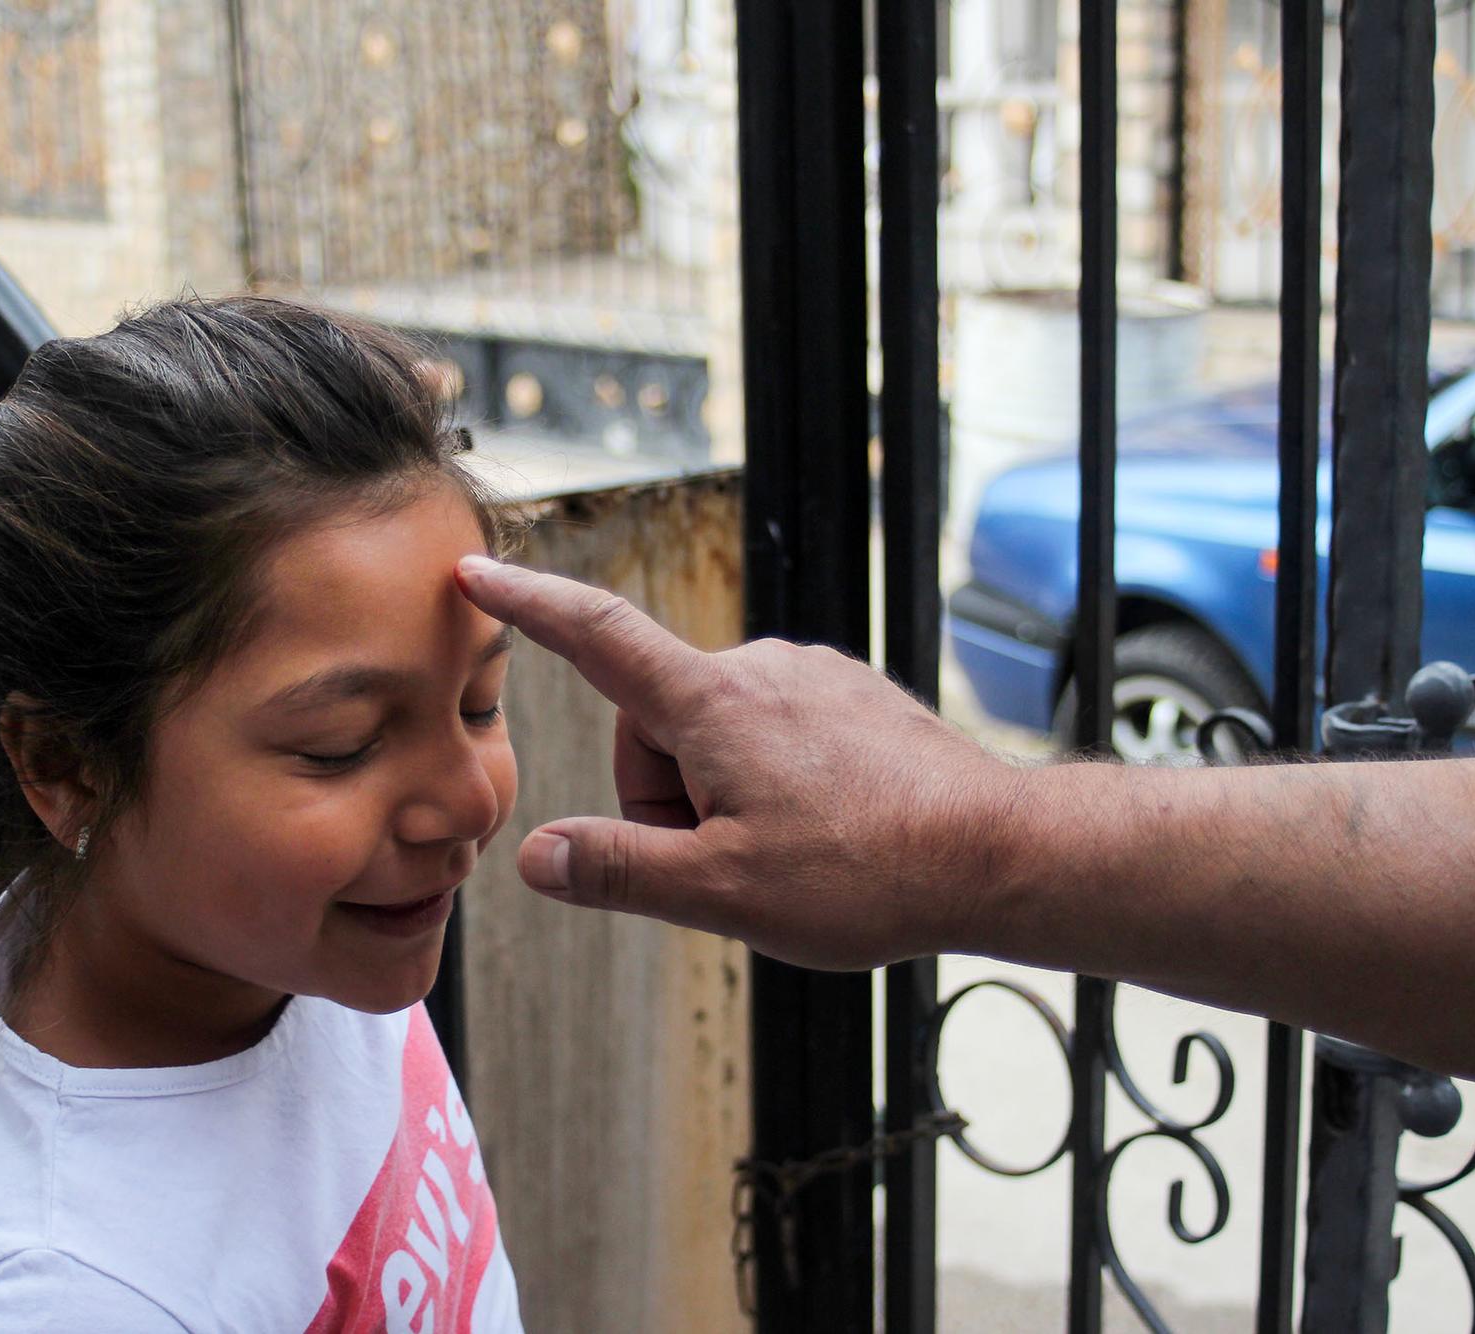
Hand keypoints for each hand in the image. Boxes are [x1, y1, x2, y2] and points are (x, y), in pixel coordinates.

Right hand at [454, 556, 1027, 968]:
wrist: (998, 856)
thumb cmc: (864, 874)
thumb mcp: (722, 891)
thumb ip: (618, 870)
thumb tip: (535, 856)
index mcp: (713, 704)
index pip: (596, 636)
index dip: (528, 604)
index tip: (476, 568)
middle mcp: (760, 668)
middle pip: (655, 728)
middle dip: (667, 798)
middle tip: (732, 864)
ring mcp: (811, 676)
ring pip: (714, 738)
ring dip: (721, 796)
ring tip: (793, 852)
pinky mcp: (850, 696)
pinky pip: (771, 734)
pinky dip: (771, 782)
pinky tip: (826, 829)